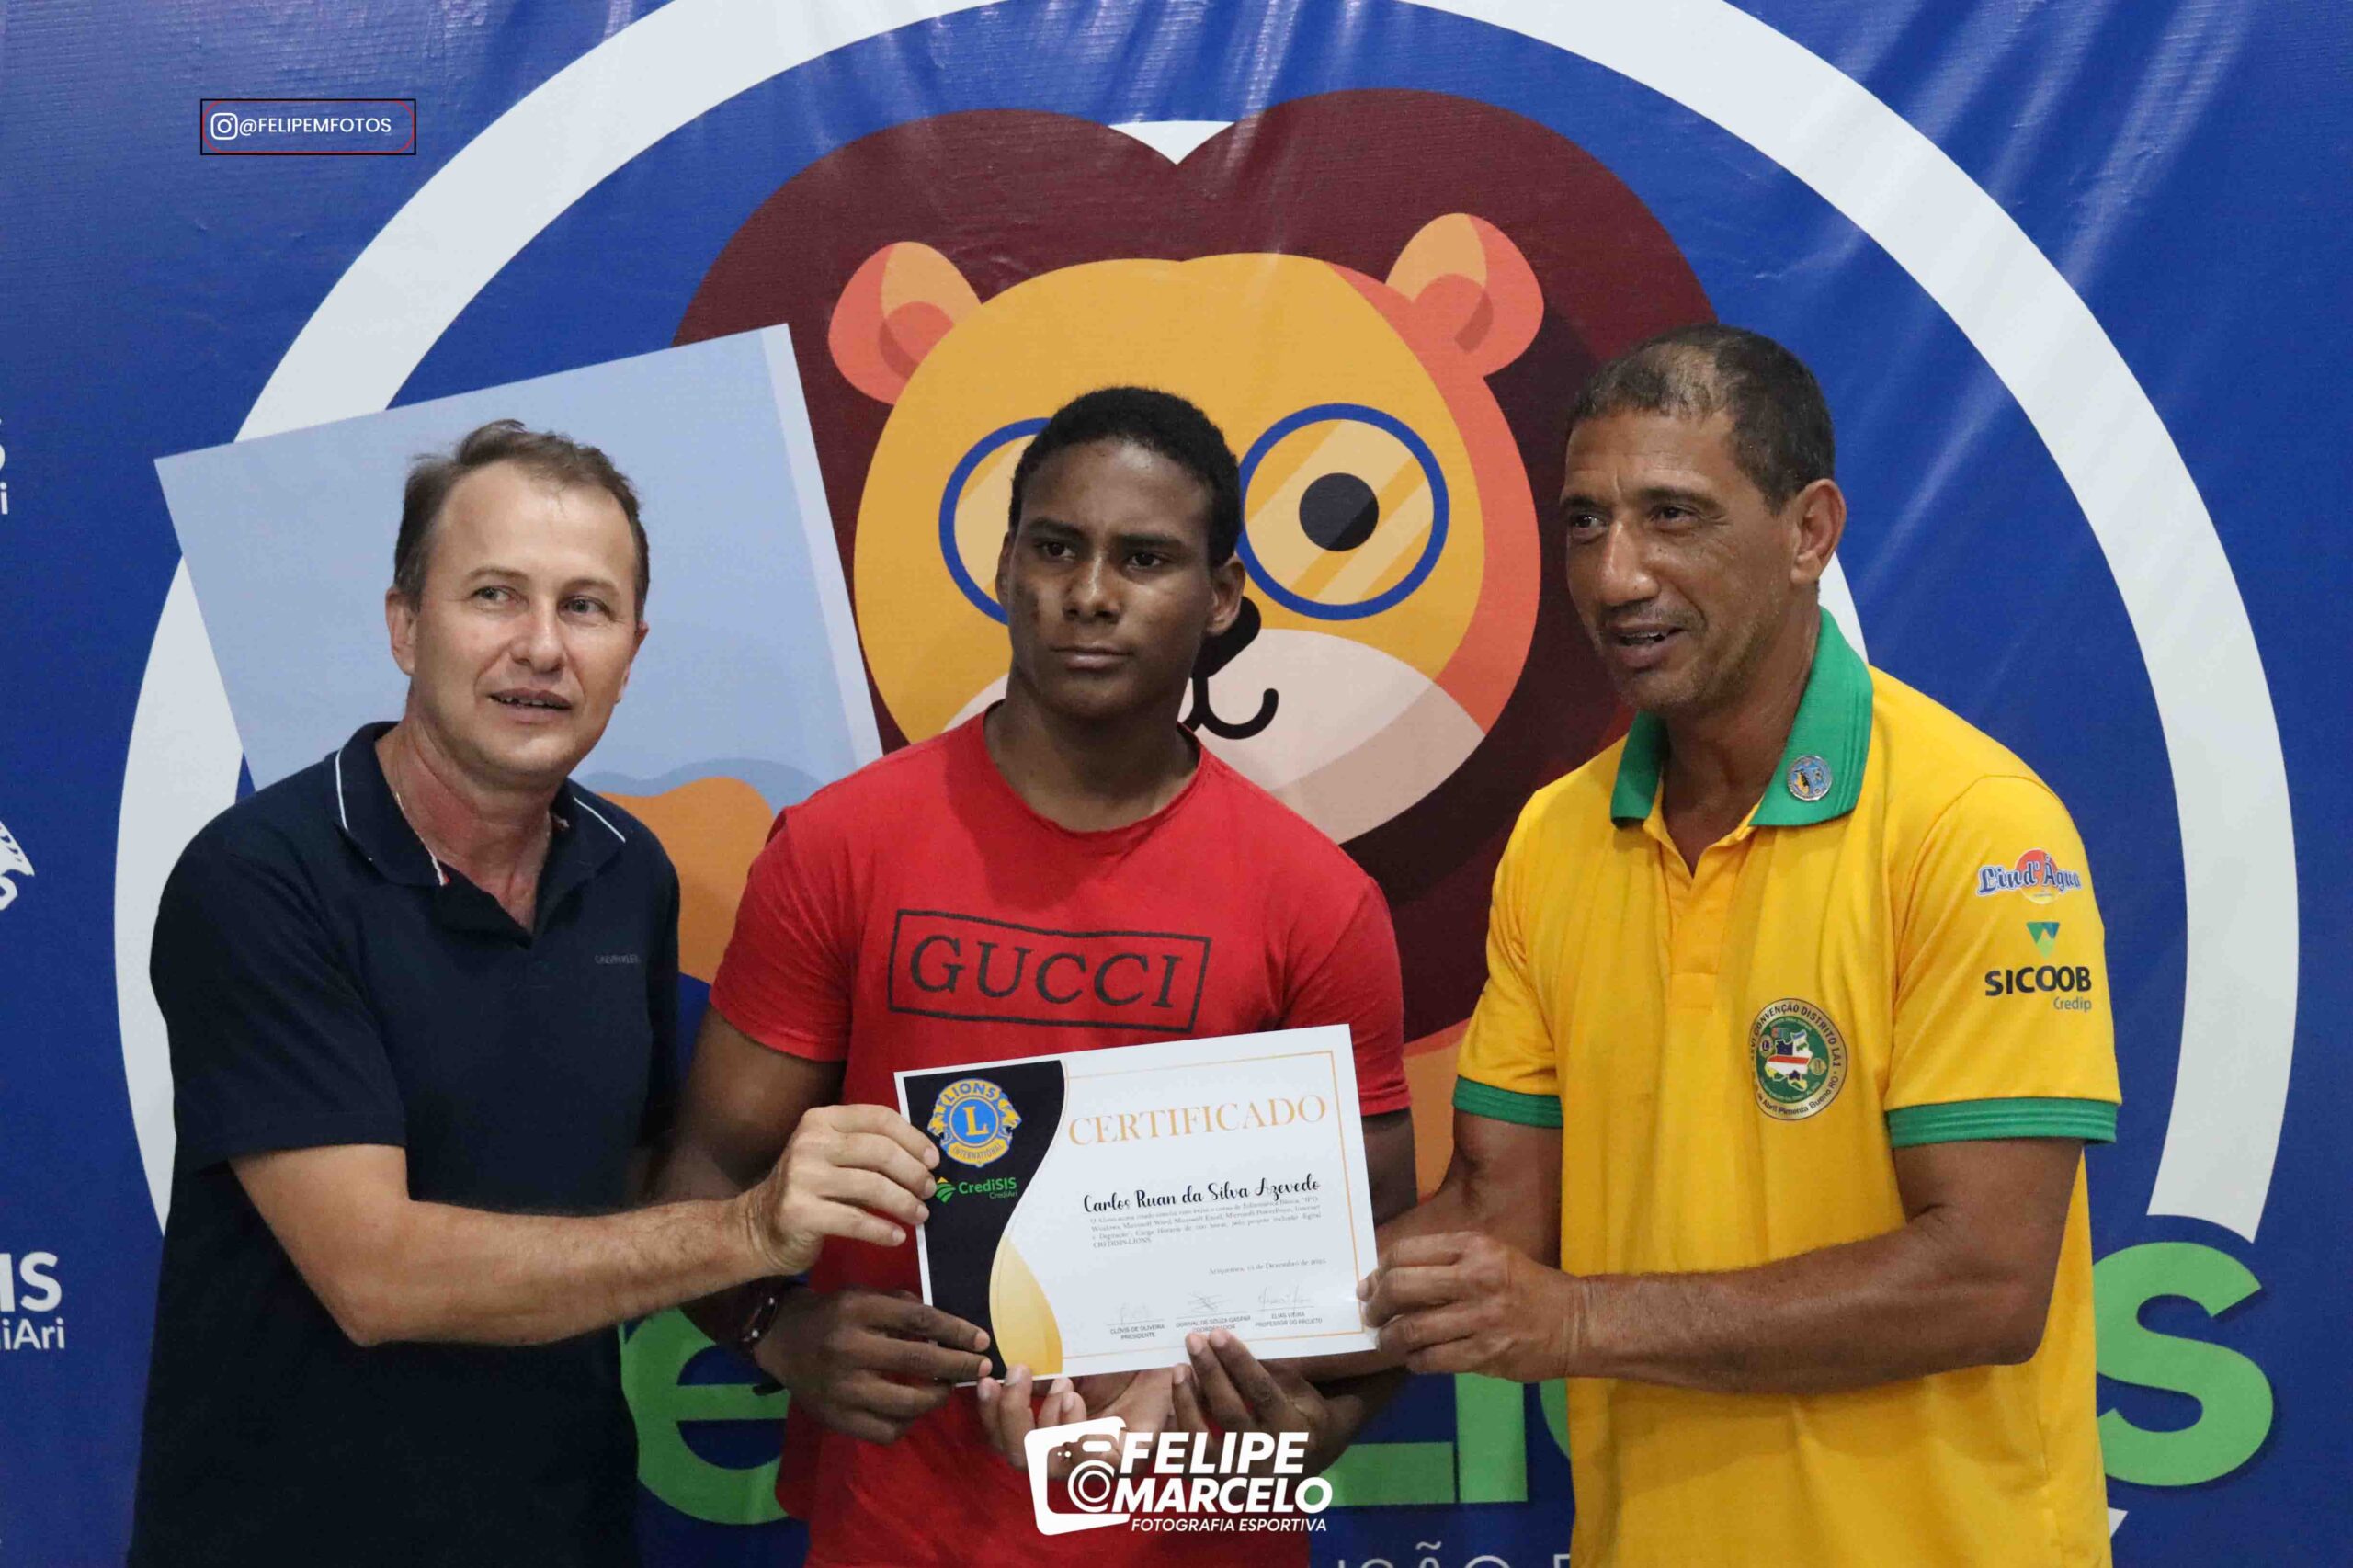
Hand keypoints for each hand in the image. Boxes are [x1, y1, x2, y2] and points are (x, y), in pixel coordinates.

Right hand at [735, 1104, 939, 1276]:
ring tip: (920, 1215)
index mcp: (822, 1119)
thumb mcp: (834, 1157)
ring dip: (904, 1203)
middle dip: (914, 1173)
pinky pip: (855, 1220)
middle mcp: (810, 1142)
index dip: (914, 1138)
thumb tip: (927, 1161)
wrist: (759, 1226)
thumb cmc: (809, 1188)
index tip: (934, 1160)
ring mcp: (802, 1176)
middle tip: (930, 1191)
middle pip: (880, 1151)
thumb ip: (870, 1150)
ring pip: (872, 1186)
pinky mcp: (800, 1212)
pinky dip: (882, 1230)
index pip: (879, 1118)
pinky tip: (897, 1236)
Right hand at [757, 1286, 990, 1443]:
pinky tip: (913, 1409)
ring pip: (907, 1403)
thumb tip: (949, 1330)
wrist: (782, 1339)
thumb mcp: (864, 1295)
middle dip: (959, 1365)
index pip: (920, 1320)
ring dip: (937, 1397)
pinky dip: (907, 1422)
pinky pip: (886, 1431)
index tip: (981, 1340)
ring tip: (946, 1388)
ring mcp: (841, 1388)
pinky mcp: (835, 1417)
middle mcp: (848, 1348)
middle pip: (919, 1360)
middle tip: (983, 1367)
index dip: (956, 1331)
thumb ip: (903, 1307)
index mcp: (858, 1310)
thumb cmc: (833, 1313)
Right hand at [974, 1367, 1175, 1477]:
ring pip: (1051, 1467)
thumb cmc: (1122, 1359)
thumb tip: (1002, 1361)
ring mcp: (1102, 1462)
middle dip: (1012, 1416)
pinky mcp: (1132, 1458)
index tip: (986, 1379)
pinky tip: (1074, 1399)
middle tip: (1020, 1372)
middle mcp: (1074, 1455)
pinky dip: (1074, 1432)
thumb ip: (1040, 1367)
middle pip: (1022, 1461)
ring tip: (1062, 1383)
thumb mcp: (1072, 1359)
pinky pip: (1093, 1462)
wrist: (1169, 1353)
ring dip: (1046, 1423)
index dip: (989, 1416)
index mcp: (1055, 1433)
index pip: (1007, 1441)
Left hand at [1171, 1328, 1340, 1474]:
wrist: (1307, 1465)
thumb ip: (1274, 1372)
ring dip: (1186, 1403)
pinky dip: (1176, 1436)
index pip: (1262, 1393)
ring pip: (1202, 1444)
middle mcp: (1269, 1462)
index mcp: (1295, 1434)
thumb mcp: (1303, 1393)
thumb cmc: (1307, 1417)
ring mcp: (1242, 1481)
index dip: (1238, 1363)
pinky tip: (1170, 1406)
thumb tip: (1233, 1344)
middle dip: (1209, 1373)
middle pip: (1229, 1414)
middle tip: (1193, 1340)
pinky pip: (1188, 1463)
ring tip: (1179, 1370)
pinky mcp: (1220, 1489)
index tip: (1217, 1334)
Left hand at [1359, 1231, 1584, 1381]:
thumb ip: (1446, 1262)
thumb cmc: (1526, 1286)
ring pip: (1413, 1329)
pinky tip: (1415, 1360)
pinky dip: (1416, 1361)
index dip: (1380, 1271)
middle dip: (1377, 1305)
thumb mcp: (1491, 1256)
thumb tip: (1390, 1278)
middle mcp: (1476, 1278)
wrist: (1576, 1322)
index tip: (1370, 1286)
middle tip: (1372, 1315)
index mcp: (1473, 1247)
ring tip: (1387, 1342)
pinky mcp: (1487, 1353)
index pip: (1407, 1252)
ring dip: (1391, 1339)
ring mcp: (1481, 1318)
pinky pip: (1434, 1359)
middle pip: (1402, 1287)